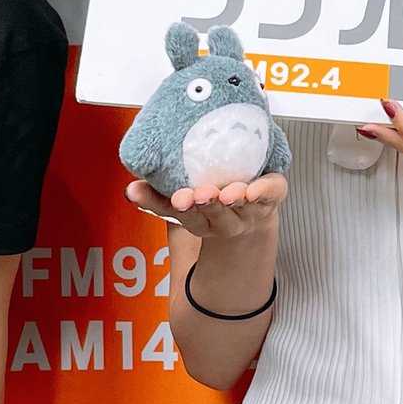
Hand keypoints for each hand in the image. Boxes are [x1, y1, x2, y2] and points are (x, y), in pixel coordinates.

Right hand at [126, 172, 287, 239]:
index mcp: (198, 220)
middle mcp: (222, 220)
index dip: (160, 205)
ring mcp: (248, 211)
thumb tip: (132, 183)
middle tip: (189, 197)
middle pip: (209, 215)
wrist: (257, 217)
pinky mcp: (270, 198)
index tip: (145, 194)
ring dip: (231, 200)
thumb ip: (159, 192)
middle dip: (199, 206)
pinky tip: (255, 188)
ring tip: (225, 193)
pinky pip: (270, 194)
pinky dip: (264, 191)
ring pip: (239, 208)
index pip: (176, 214)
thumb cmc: (216, 202)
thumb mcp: (186, 203)